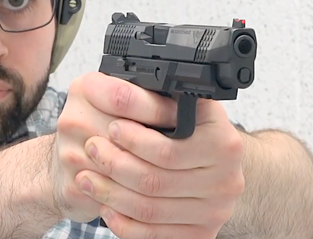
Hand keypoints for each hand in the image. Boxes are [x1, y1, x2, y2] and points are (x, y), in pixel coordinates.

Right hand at [51, 71, 186, 221]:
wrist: (59, 163)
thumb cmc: (96, 127)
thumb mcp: (113, 99)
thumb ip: (142, 95)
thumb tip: (185, 101)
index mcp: (85, 89)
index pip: (124, 96)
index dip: (158, 109)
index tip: (181, 118)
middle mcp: (73, 119)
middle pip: (126, 134)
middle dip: (160, 144)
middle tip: (187, 150)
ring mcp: (70, 154)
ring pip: (124, 169)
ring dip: (153, 173)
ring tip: (175, 172)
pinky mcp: (73, 186)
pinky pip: (114, 194)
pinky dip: (138, 195)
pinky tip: (153, 193)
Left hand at [61, 72, 244, 238]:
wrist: (219, 161)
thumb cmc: (197, 128)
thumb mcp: (185, 104)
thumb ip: (158, 99)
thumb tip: (117, 88)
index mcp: (223, 142)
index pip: (167, 150)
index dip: (133, 140)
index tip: (110, 128)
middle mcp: (226, 180)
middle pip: (155, 182)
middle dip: (114, 165)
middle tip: (91, 149)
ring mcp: (215, 211)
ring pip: (150, 210)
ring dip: (111, 194)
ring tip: (87, 177)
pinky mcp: (201, 233)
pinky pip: (154, 234)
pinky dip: (124, 222)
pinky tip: (107, 206)